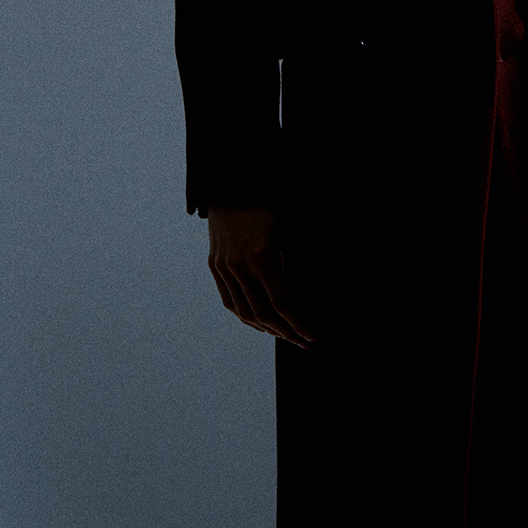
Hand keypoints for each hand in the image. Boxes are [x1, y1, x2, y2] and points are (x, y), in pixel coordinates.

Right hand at [206, 206, 314, 348]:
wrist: (233, 185)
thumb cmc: (268, 206)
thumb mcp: (287, 233)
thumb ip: (290, 266)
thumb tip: (300, 300)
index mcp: (263, 256)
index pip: (282, 303)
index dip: (299, 323)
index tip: (312, 336)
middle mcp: (240, 266)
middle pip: (264, 314)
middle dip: (286, 332)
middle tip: (303, 341)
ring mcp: (224, 267)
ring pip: (244, 313)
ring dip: (266, 329)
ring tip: (285, 336)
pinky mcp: (215, 266)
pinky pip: (229, 301)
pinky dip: (246, 317)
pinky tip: (260, 323)